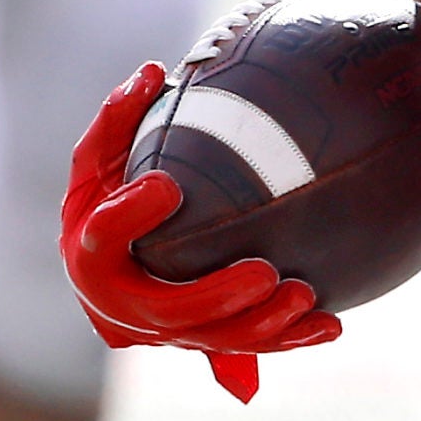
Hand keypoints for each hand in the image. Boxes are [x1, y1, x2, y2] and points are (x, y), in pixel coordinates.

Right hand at [60, 63, 339, 402]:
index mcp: (91, 254)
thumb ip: (120, 116)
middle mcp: (120, 305)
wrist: (112, 261)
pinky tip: (330, 324)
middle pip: (164, 312)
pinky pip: (245, 348)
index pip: (100, 239)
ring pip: (209, 341)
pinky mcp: (199, 341)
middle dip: (214, 297)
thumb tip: (153, 71)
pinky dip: (288, 339)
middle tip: (263, 271)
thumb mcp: (102, 157)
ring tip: (303, 294)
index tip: (168, 186)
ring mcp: (162, 331)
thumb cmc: (110, 190)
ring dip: (260, 325)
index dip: (130, 217)